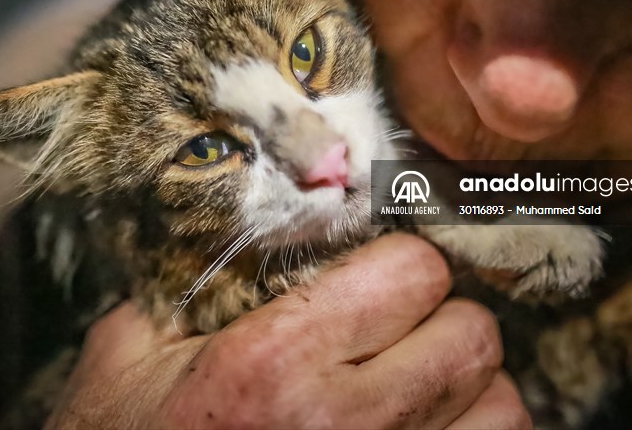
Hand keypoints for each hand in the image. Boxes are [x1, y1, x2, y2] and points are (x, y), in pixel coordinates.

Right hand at [45, 233, 530, 428]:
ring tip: (419, 389)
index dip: (400, 264)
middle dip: (442, 320)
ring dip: (469, 389)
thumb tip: (275, 222)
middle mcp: (341, 426)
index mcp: (272, 363)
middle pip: (471, 335)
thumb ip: (198, 276)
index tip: (378, 278)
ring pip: (503, 405)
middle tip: (400, 333)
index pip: (413, 270)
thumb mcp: (128, 354)